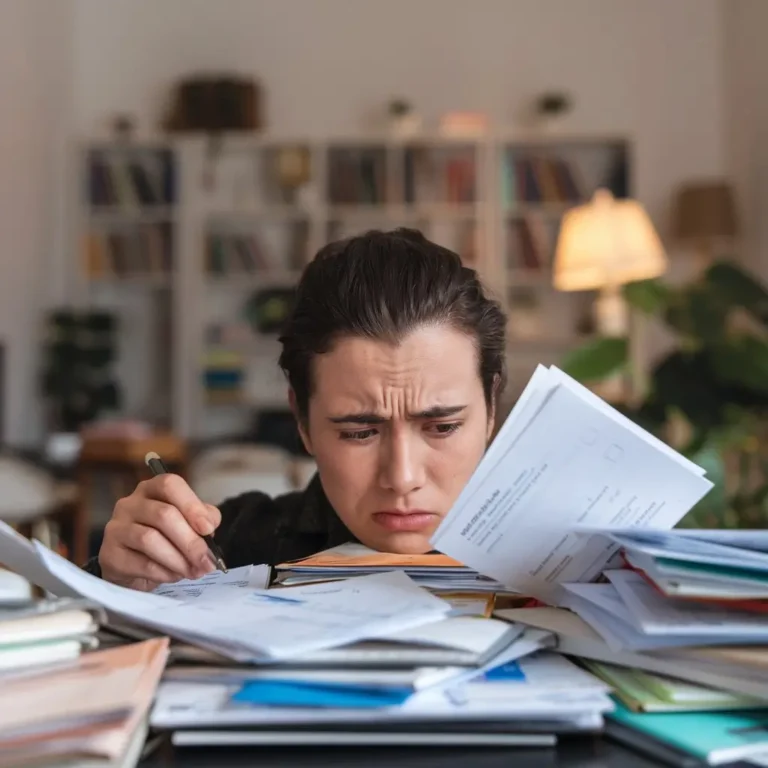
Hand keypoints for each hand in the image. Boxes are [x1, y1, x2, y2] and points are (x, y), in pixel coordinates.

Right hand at [98, 473, 221, 591]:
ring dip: (178, 559)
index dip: (191, 506)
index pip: (170, 485)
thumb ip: (203, 518)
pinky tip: (174, 576)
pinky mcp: (109, 554)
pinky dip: (163, 572)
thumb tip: (209, 525)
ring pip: (150, 539)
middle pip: (163, 515)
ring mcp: (116, 528)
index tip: (208, 529)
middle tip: (206, 561)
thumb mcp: (188, 524)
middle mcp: (130, 503)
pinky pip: (140, 563)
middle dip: (190, 541)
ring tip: (193, 571)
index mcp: (152, 489)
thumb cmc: (165, 539)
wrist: (134, 569)